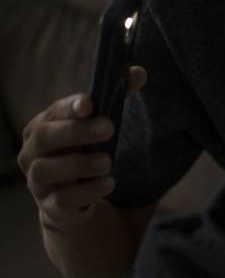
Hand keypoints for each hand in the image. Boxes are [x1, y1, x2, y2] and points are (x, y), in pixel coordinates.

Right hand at [17, 67, 146, 231]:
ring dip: (78, 164)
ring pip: (45, 170)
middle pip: (43, 137)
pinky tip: (108, 184)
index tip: (89, 104)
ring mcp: (38, 181)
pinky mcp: (51, 206)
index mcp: (44, 126)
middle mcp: (32, 152)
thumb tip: (138, 72)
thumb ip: (119, 97)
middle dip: (75, 131)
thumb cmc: (86, 152)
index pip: (53, 112)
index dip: (69, 107)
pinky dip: (86, 192)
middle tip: (108, 127)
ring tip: (107, 161)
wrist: (71, 200)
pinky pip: (62, 200)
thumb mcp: (101, 126)